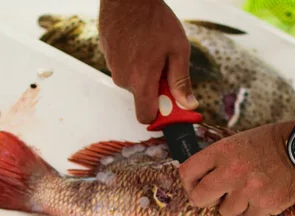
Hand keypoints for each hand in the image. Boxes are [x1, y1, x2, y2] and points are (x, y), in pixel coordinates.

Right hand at [98, 0, 197, 122]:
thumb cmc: (154, 19)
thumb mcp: (178, 50)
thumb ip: (181, 81)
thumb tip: (188, 104)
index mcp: (141, 80)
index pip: (145, 116)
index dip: (159, 116)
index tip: (171, 109)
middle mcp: (123, 78)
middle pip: (141, 97)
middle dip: (155, 89)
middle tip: (166, 68)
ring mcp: (112, 66)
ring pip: (132, 81)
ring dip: (144, 73)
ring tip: (152, 49)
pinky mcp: (107, 55)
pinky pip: (124, 67)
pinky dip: (134, 61)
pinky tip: (141, 43)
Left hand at [179, 121, 294, 215]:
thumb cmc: (272, 143)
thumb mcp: (239, 141)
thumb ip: (218, 160)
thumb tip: (200, 179)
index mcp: (222, 152)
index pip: (187, 173)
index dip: (189, 183)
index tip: (195, 186)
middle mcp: (231, 171)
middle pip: (199, 198)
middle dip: (206, 200)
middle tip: (217, 196)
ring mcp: (248, 190)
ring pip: (225, 212)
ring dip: (235, 206)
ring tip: (249, 192)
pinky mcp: (265, 205)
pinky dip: (255, 212)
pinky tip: (264, 197)